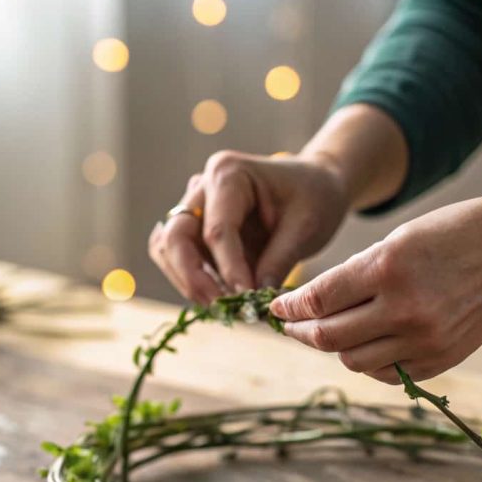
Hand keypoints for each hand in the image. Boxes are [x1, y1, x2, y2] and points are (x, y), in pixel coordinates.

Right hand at [148, 151, 348, 303]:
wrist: (314, 186)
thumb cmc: (314, 197)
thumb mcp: (307, 226)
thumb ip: (278, 261)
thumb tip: (252, 299)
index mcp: (229, 174)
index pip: (217, 229)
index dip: (228, 269)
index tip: (245, 298)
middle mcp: (201, 187)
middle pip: (176, 237)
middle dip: (193, 278)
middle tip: (221, 308)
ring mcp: (194, 207)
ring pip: (167, 249)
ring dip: (187, 282)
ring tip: (221, 307)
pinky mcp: (194, 228)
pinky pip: (177, 257)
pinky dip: (190, 280)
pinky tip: (217, 297)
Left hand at [270, 192, 481, 383]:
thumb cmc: (453, 233)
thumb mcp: (397, 239)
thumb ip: (355, 274)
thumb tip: (312, 305)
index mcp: (387, 268)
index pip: (318, 300)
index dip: (289, 308)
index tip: (276, 308)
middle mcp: (404, 309)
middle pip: (328, 338)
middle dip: (302, 332)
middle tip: (292, 325)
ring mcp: (425, 340)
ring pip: (354, 361)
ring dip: (334, 349)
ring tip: (330, 333)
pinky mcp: (441, 359)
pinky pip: (388, 373)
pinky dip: (370, 362)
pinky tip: (367, 345)